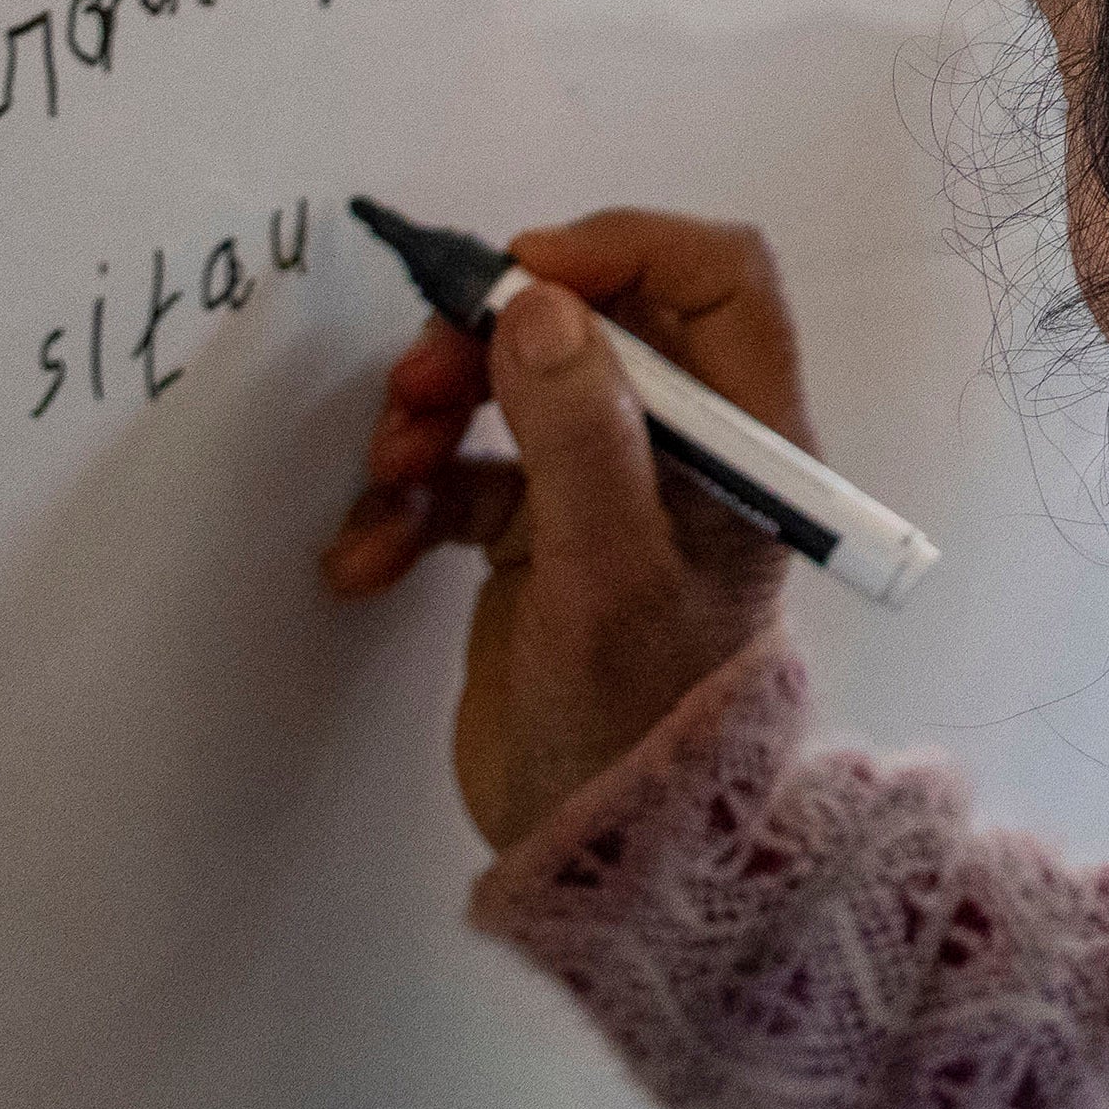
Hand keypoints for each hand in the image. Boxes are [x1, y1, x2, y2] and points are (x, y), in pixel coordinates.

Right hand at [321, 206, 804, 853]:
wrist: (602, 859)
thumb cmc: (634, 724)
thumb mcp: (608, 577)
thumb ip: (581, 437)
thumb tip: (539, 307)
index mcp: (744, 440)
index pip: (712, 279)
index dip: (617, 250)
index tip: (516, 274)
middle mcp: (681, 449)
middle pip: (588, 322)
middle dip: (487, 340)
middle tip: (418, 385)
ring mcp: (605, 491)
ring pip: (511, 391)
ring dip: (433, 416)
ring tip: (387, 478)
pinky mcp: (538, 539)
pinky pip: (463, 478)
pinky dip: (407, 504)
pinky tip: (365, 561)